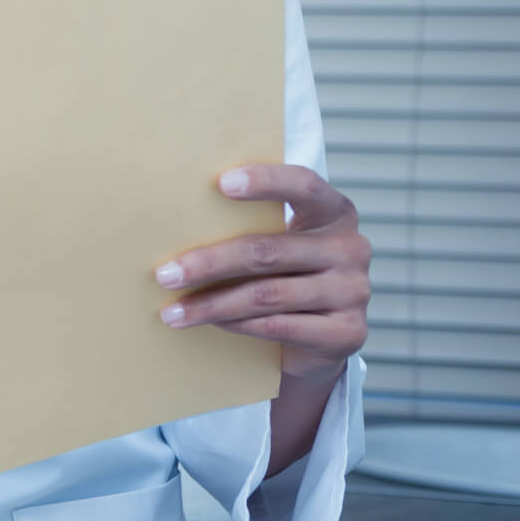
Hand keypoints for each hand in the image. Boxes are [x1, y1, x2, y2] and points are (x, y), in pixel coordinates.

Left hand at [155, 164, 370, 382]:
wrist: (321, 338)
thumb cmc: (284, 275)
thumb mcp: (278, 242)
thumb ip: (249, 225)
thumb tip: (174, 221)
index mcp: (335, 212)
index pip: (304, 186)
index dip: (266, 182)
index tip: (222, 183)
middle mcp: (351, 248)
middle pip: (267, 251)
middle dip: (209, 263)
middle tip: (165, 274)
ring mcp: (354, 291)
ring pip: (267, 294)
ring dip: (212, 304)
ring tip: (173, 311)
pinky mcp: (348, 332)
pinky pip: (278, 326)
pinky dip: (236, 324)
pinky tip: (208, 323)